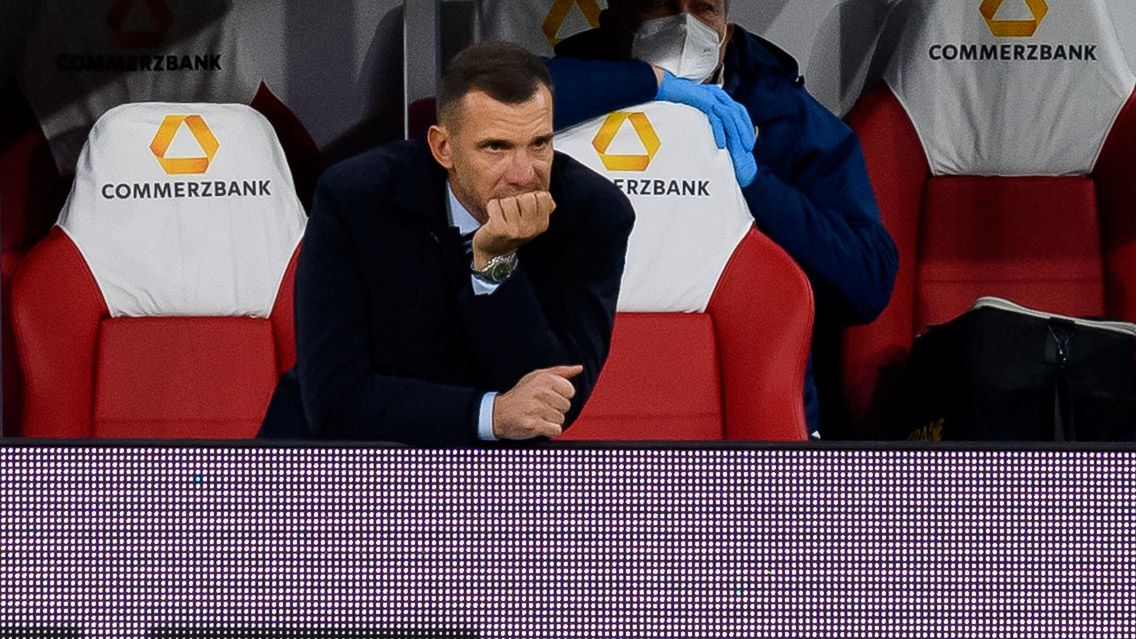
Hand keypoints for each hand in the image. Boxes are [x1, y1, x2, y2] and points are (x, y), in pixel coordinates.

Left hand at [472, 191, 555, 269]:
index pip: (543, 197)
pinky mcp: (498, 229)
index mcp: (541, 226)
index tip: (524, 207)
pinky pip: (494, 204)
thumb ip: (542, 207)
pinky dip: (491, 206)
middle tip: (511, 212)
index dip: (532, 197)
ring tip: (502, 215)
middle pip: (527, 197)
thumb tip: (546, 193)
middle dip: (517, 200)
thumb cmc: (513, 230)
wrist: (493, 251)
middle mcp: (530, 229)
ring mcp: (515, 230)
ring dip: (502, 204)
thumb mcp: (532, 222)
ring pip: (509, 200)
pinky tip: (493, 217)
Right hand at [492, 365, 583, 439]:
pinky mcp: (532, 424)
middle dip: (556, 409)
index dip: (562, 396)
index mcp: (543, 378)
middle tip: (540, 407)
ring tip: (536, 415)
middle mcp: (539, 391)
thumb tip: (579, 368)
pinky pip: (555, 430)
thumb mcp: (538, 377)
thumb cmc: (521, 394)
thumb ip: (560, 372)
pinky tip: (537, 424)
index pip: (569, 391)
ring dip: (551, 420)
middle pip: (566, 406)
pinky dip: (549, 430)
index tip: (549, 397)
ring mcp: (535, 408)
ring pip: (560, 419)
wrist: (499, 413)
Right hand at [655, 70, 757, 186]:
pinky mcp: (704, 102)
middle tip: (749, 146)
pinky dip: (720, 132)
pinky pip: (716, 119)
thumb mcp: (697, 105)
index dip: (745, 124)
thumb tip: (712, 124)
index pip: (738, 109)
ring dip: (736, 134)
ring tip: (740, 148)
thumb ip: (707, 111)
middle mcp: (718, 94)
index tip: (747, 137)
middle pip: (738, 113)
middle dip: (745, 130)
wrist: (664, 87)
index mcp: (718, 94)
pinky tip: (722, 144)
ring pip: (730, 117)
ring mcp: (712, 97)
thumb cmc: (677, 98)